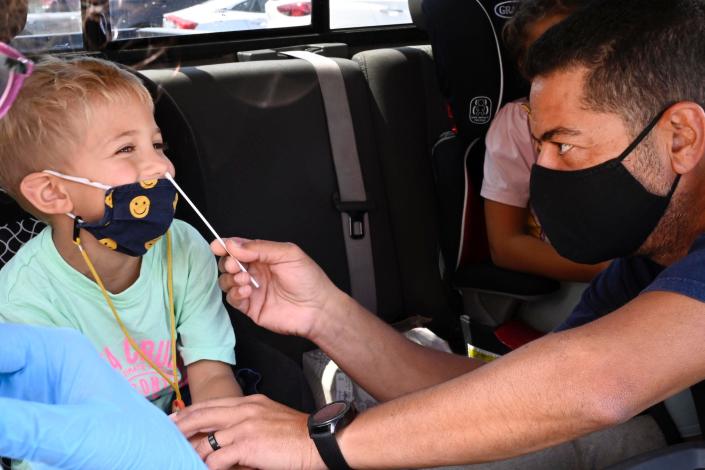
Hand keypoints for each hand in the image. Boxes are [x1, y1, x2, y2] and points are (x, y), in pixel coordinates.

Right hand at [0, 323, 204, 469]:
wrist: (159, 468)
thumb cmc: (135, 446)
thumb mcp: (75, 436)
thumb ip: (20, 424)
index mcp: (57, 350)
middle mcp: (40, 363)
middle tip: (2, 430)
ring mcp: (32, 391)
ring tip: (7, 445)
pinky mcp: (28, 419)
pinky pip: (4, 418)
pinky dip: (2, 433)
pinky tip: (5, 449)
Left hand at [173, 394, 323, 469]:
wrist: (319, 440)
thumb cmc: (299, 435)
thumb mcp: (271, 419)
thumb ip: (249, 422)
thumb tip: (229, 438)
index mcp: (251, 402)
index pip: (213, 404)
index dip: (191, 411)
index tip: (176, 417)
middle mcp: (245, 410)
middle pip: (203, 415)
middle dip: (181, 425)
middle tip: (165, 433)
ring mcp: (245, 427)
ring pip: (206, 439)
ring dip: (191, 452)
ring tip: (180, 458)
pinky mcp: (247, 445)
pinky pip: (217, 459)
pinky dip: (208, 467)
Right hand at [212, 238, 346, 339]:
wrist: (317, 309)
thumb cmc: (309, 280)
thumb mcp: (288, 254)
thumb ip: (260, 247)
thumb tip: (234, 244)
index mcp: (264, 256)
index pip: (239, 247)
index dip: (226, 246)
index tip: (218, 246)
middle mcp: (256, 272)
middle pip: (229, 264)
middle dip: (228, 263)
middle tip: (235, 265)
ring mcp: (252, 290)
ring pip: (227, 281)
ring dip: (230, 278)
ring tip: (244, 279)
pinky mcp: (251, 307)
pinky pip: (232, 299)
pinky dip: (234, 294)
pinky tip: (247, 291)